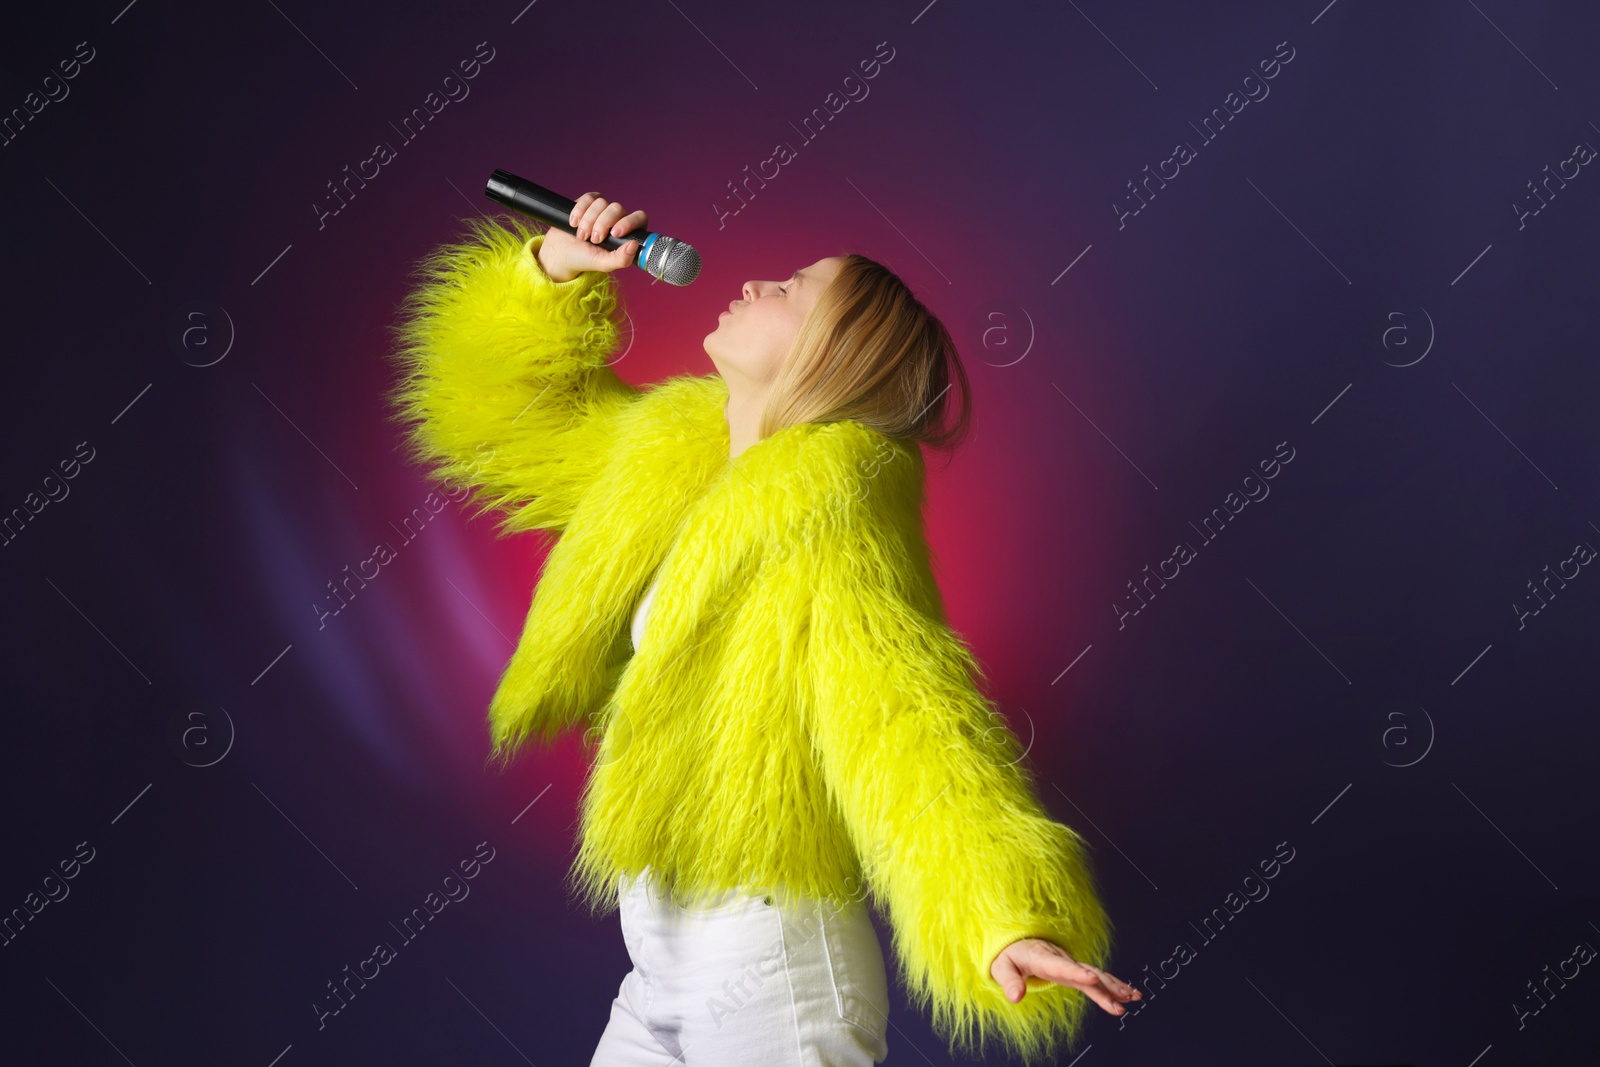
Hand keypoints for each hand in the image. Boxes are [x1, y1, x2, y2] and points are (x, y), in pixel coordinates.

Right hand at [535, 191, 646, 281]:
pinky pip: (588, 198)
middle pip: (617, 208)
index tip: (615, 233)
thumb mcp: (604, 263)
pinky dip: (579, 211)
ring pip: (601, 203)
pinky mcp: (589, 202)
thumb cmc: (585, 259)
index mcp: (628, 233)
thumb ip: (621, 259)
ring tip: (582, 236)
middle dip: (602, 224)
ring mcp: (603, 209)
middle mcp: (618, 218)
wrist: (561, 252)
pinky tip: (574, 223)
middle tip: (594, 239)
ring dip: (588, 221)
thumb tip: (634, 245)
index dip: (628, 222)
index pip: (639, 218)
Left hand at [990, 938, 1141, 1015]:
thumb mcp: (1002, 968)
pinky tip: (1129, 993)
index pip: (1060, 966)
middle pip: (1085, 972)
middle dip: (1105, 985)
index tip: (1092, 979)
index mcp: (1042, 958)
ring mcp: (1070, 964)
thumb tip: (1015, 997)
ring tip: (1132, 997)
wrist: (1018, 943)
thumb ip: (1009, 982)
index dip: (1076, 973)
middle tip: (1121, 999)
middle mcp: (1061, 959)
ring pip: (1096, 974)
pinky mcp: (1076, 970)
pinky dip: (1113, 985)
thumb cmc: (1010, 956)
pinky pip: (1097, 977)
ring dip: (1114, 986)